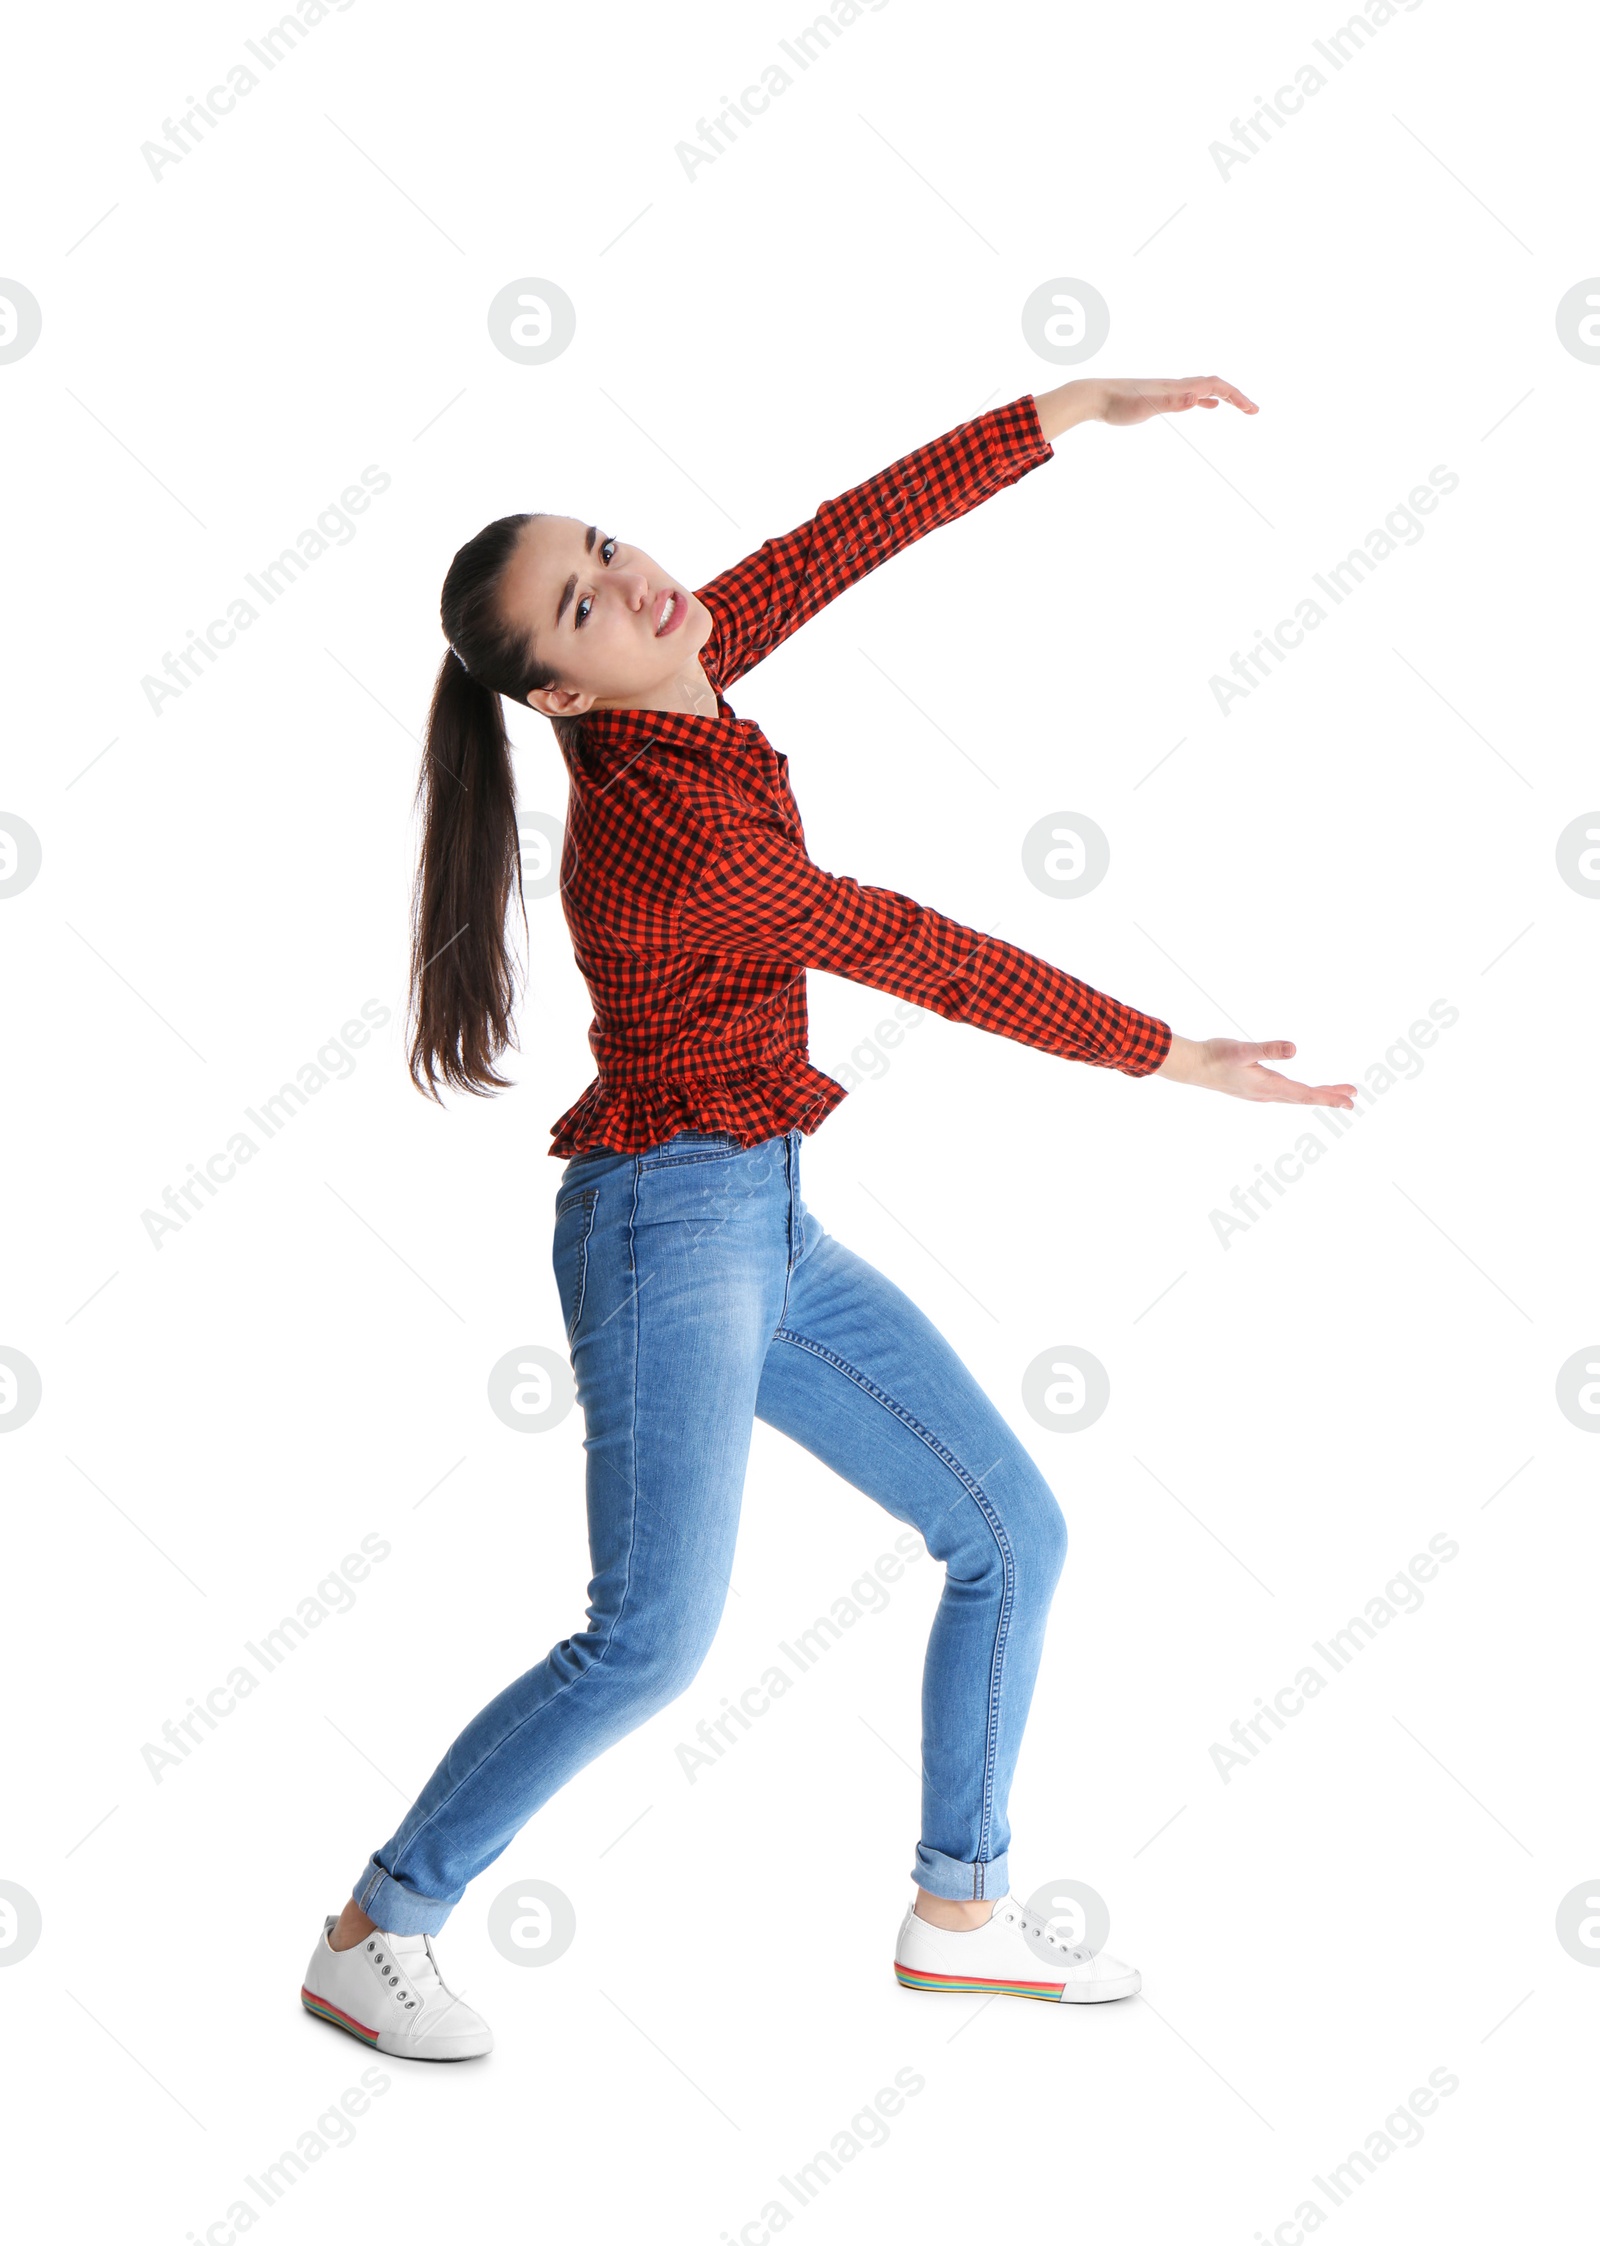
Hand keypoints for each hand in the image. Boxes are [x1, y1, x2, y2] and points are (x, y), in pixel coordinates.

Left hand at [1032, 374, 1257, 438]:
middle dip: (1236, 397)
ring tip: (1237, 407)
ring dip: (1223, 397)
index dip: (1237, 397)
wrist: (1095, 397)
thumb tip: (1198, 399)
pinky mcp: (1158, 398)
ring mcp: (1168, 391)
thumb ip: (1173, 403)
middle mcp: (1176, 386)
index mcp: (1179, 387)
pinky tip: (1204, 406)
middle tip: (1253, 412)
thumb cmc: (1118, 405)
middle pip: (1215, 385)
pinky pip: (1189, 396)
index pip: (1217, 387)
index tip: (1253, 411)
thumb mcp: (1147, 406)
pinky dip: (1203, 400)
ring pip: (1204, 389)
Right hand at [1155, 1034, 1355, 1109]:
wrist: (1193, 1066)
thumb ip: (1269, 1049)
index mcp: (1268, 1086)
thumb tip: (1295, 1049)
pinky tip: (1300, 1091)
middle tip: (1352, 1098)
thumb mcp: (1243, 1050)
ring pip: (1295, 1096)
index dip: (1329, 1097)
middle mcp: (1267, 1094)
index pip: (1305, 1094)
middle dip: (1329, 1097)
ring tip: (1335, 1094)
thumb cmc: (1216, 1056)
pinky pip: (1285, 1094)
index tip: (1348, 1100)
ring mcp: (1260, 1093)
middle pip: (1304, 1097)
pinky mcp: (1254, 1089)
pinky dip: (1300, 1093)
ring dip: (1316, 1095)